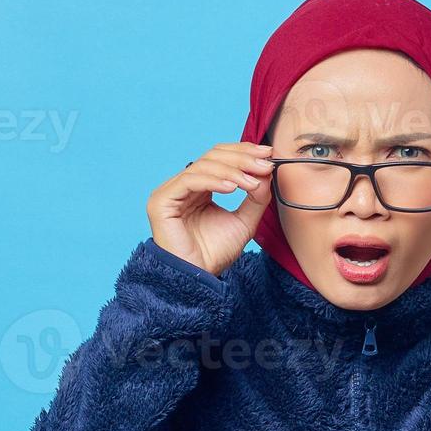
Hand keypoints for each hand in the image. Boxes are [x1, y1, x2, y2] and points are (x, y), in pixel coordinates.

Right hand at [147, 141, 275, 276]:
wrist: (198, 278)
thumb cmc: (215, 253)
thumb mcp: (244, 221)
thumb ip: (256, 198)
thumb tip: (267, 172)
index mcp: (200, 187)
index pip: (221, 158)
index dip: (244, 152)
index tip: (268, 154)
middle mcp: (183, 185)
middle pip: (212, 156)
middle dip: (241, 158)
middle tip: (264, 163)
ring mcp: (171, 191)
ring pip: (203, 165)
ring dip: (232, 171)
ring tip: (252, 182)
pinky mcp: (162, 200)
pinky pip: (189, 180)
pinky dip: (213, 180)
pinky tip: (232, 188)